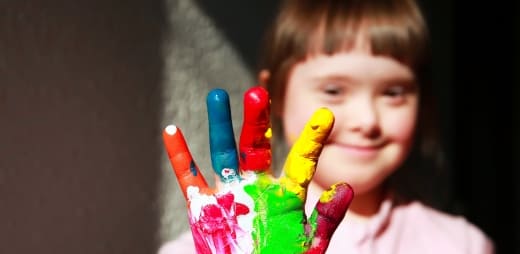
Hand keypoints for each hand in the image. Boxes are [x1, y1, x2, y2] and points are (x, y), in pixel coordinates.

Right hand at [162, 86, 353, 253]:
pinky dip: (180, 157)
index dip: (312, 139)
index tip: (326, 115)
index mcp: (286, 194)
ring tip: (217, 96)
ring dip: (219, 126)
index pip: (301, 161)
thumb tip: (347, 188)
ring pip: (223, 153)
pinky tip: (171, 132)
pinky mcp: (204, 207)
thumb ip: (326, 218)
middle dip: (257, 123)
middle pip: (256, 148)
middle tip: (258, 94)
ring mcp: (229, 194)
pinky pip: (189, 179)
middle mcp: (257, 186)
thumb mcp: (309, 242)